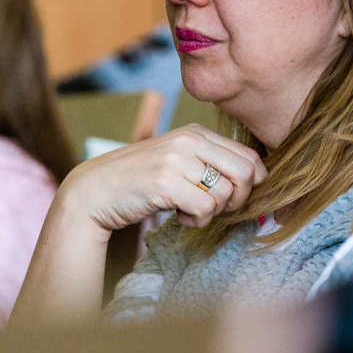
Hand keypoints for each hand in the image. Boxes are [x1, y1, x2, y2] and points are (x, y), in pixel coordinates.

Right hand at [55, 124, 266, 239]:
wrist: (96, 191)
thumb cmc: (141, 181)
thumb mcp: (178, 162)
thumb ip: (210, 164)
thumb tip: (256, 181)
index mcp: (196, 132)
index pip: (248, 156)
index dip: (252, 184)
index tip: (235, 199)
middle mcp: (189, 140)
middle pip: (246, 173)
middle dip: (239, 200)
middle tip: (216, 209)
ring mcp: (176, 160)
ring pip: (226, 193)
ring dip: (213, 213)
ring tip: (190, 212)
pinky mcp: (165, 182)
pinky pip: (205, 207)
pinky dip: (198, 220)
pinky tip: (180, 217)